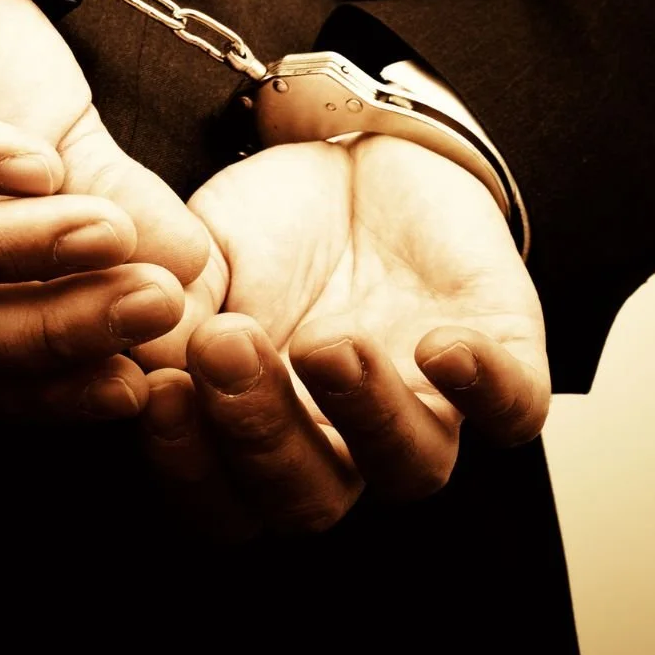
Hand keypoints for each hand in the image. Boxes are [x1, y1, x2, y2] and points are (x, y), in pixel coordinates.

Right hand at [136, 135, 548, 537]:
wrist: (355, 152)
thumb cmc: (271, 221)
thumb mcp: (203, 252)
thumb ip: (176, 310)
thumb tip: (142, 364)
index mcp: (262, 429)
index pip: (223, 497)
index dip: (189, 466)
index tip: (159, 392)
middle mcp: (341, 438)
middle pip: (310, 502)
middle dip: (263, 436)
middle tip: (227, 351)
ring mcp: (423, 405)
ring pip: (411, 468)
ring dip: (366, 415)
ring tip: (327, 345)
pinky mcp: (500, 357)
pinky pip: (512, 404)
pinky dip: (486, 387)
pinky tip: (442, 347)